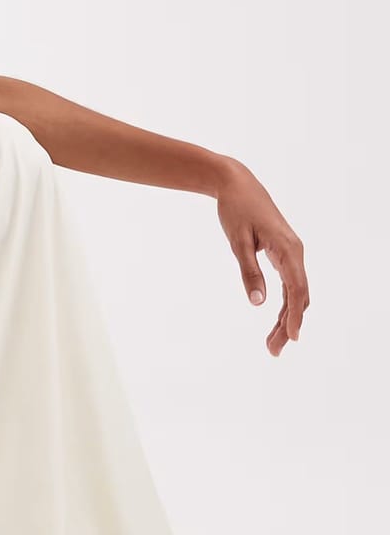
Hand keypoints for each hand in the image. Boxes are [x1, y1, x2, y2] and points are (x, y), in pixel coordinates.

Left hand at [214, 158, 309, 356]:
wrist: (236, 183)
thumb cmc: (235, 209)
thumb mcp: (238, 242)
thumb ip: (249, 272)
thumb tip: (258, 302)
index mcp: (288, 249)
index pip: (297, 290)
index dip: (294, 316)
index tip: (291, 338)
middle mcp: (295, 252)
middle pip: (298, 296)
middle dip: (288, 324)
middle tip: (273, 351)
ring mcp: (291, 252)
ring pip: (295, 292)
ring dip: (286, 317)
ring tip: (272, 343)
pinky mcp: (283, 252)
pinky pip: (289, 283)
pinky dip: (284, 302)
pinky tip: (276, 318)